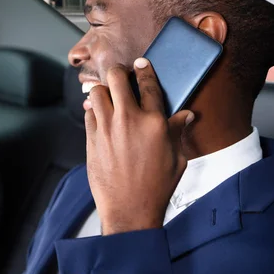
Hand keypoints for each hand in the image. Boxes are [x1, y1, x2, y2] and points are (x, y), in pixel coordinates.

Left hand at [85, 58, 193, 234]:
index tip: (141, 63)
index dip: (144, 69)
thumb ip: (177, 132)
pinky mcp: (92, 139)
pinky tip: (99, 115)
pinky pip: (88, 113)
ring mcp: (107, 128)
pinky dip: (93, 110)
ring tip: (108, 96)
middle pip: (116, 78)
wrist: (129, 210)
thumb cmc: (157, 187)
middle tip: (120, 76)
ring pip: (97, 91)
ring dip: (102, 90)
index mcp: (154, 122)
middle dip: (118, 72)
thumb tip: (185, 114)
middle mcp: (129, 120)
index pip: (148, 84)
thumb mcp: (177, 158)